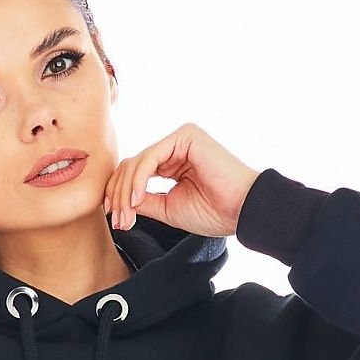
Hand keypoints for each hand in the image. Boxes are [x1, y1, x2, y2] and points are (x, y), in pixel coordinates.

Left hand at [104, 122, 261, 237]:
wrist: (241, 210)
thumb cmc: (213, 212)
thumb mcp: (168, 209)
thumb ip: (143, 201)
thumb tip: (119, 202)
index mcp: (172, 163)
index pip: (135, 174)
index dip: (120, 197)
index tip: (118, 223)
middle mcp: (175, 148)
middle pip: (132, 166)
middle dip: (119, 196)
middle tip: (119, 223)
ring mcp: (180, 140)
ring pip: (137, 163)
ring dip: (126, 192)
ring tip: (127, 216)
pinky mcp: (185, 136)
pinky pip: (150, 157)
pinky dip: (138, 180)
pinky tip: (136, 199)